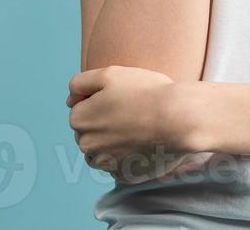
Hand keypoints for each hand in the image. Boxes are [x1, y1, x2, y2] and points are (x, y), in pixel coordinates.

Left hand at [66, 65, 210, 184]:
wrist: (180, 117)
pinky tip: (144, 144)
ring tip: (138, 129)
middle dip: (104, 124)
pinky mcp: (125, 176)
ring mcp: (106, 163)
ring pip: (102, 152)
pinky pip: (120, 167)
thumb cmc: (146, 92)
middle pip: (90, 133)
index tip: (122, 98)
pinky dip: (128, 158)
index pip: (82, 110)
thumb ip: (80, 83)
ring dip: (113, 143)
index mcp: (79, 119)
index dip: (102, 101)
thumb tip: (69, 100)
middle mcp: (87, 145)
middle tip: (132, 112)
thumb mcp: (109, 74)